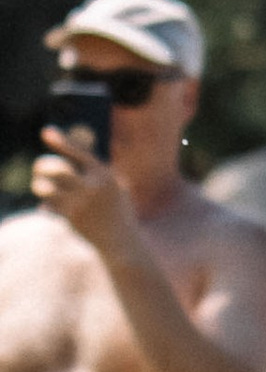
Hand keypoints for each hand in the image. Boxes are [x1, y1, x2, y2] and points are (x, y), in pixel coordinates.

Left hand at [31, 127, 132, 251]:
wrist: (121, 240)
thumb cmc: (116, 208)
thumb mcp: (114, 184)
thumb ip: (94, 166)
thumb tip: (72, 145)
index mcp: (104, 175)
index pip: (78, 153)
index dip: (61, 141)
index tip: (46, 132)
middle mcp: (92, 187)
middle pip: (57, 169)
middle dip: (42, 165)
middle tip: (39, 167)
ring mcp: (80, 204)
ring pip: (46, 188)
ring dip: (39, 185)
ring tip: (41, 185)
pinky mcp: (70, 219)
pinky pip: (48, 205)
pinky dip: (46, 204)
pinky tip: (48, 205)